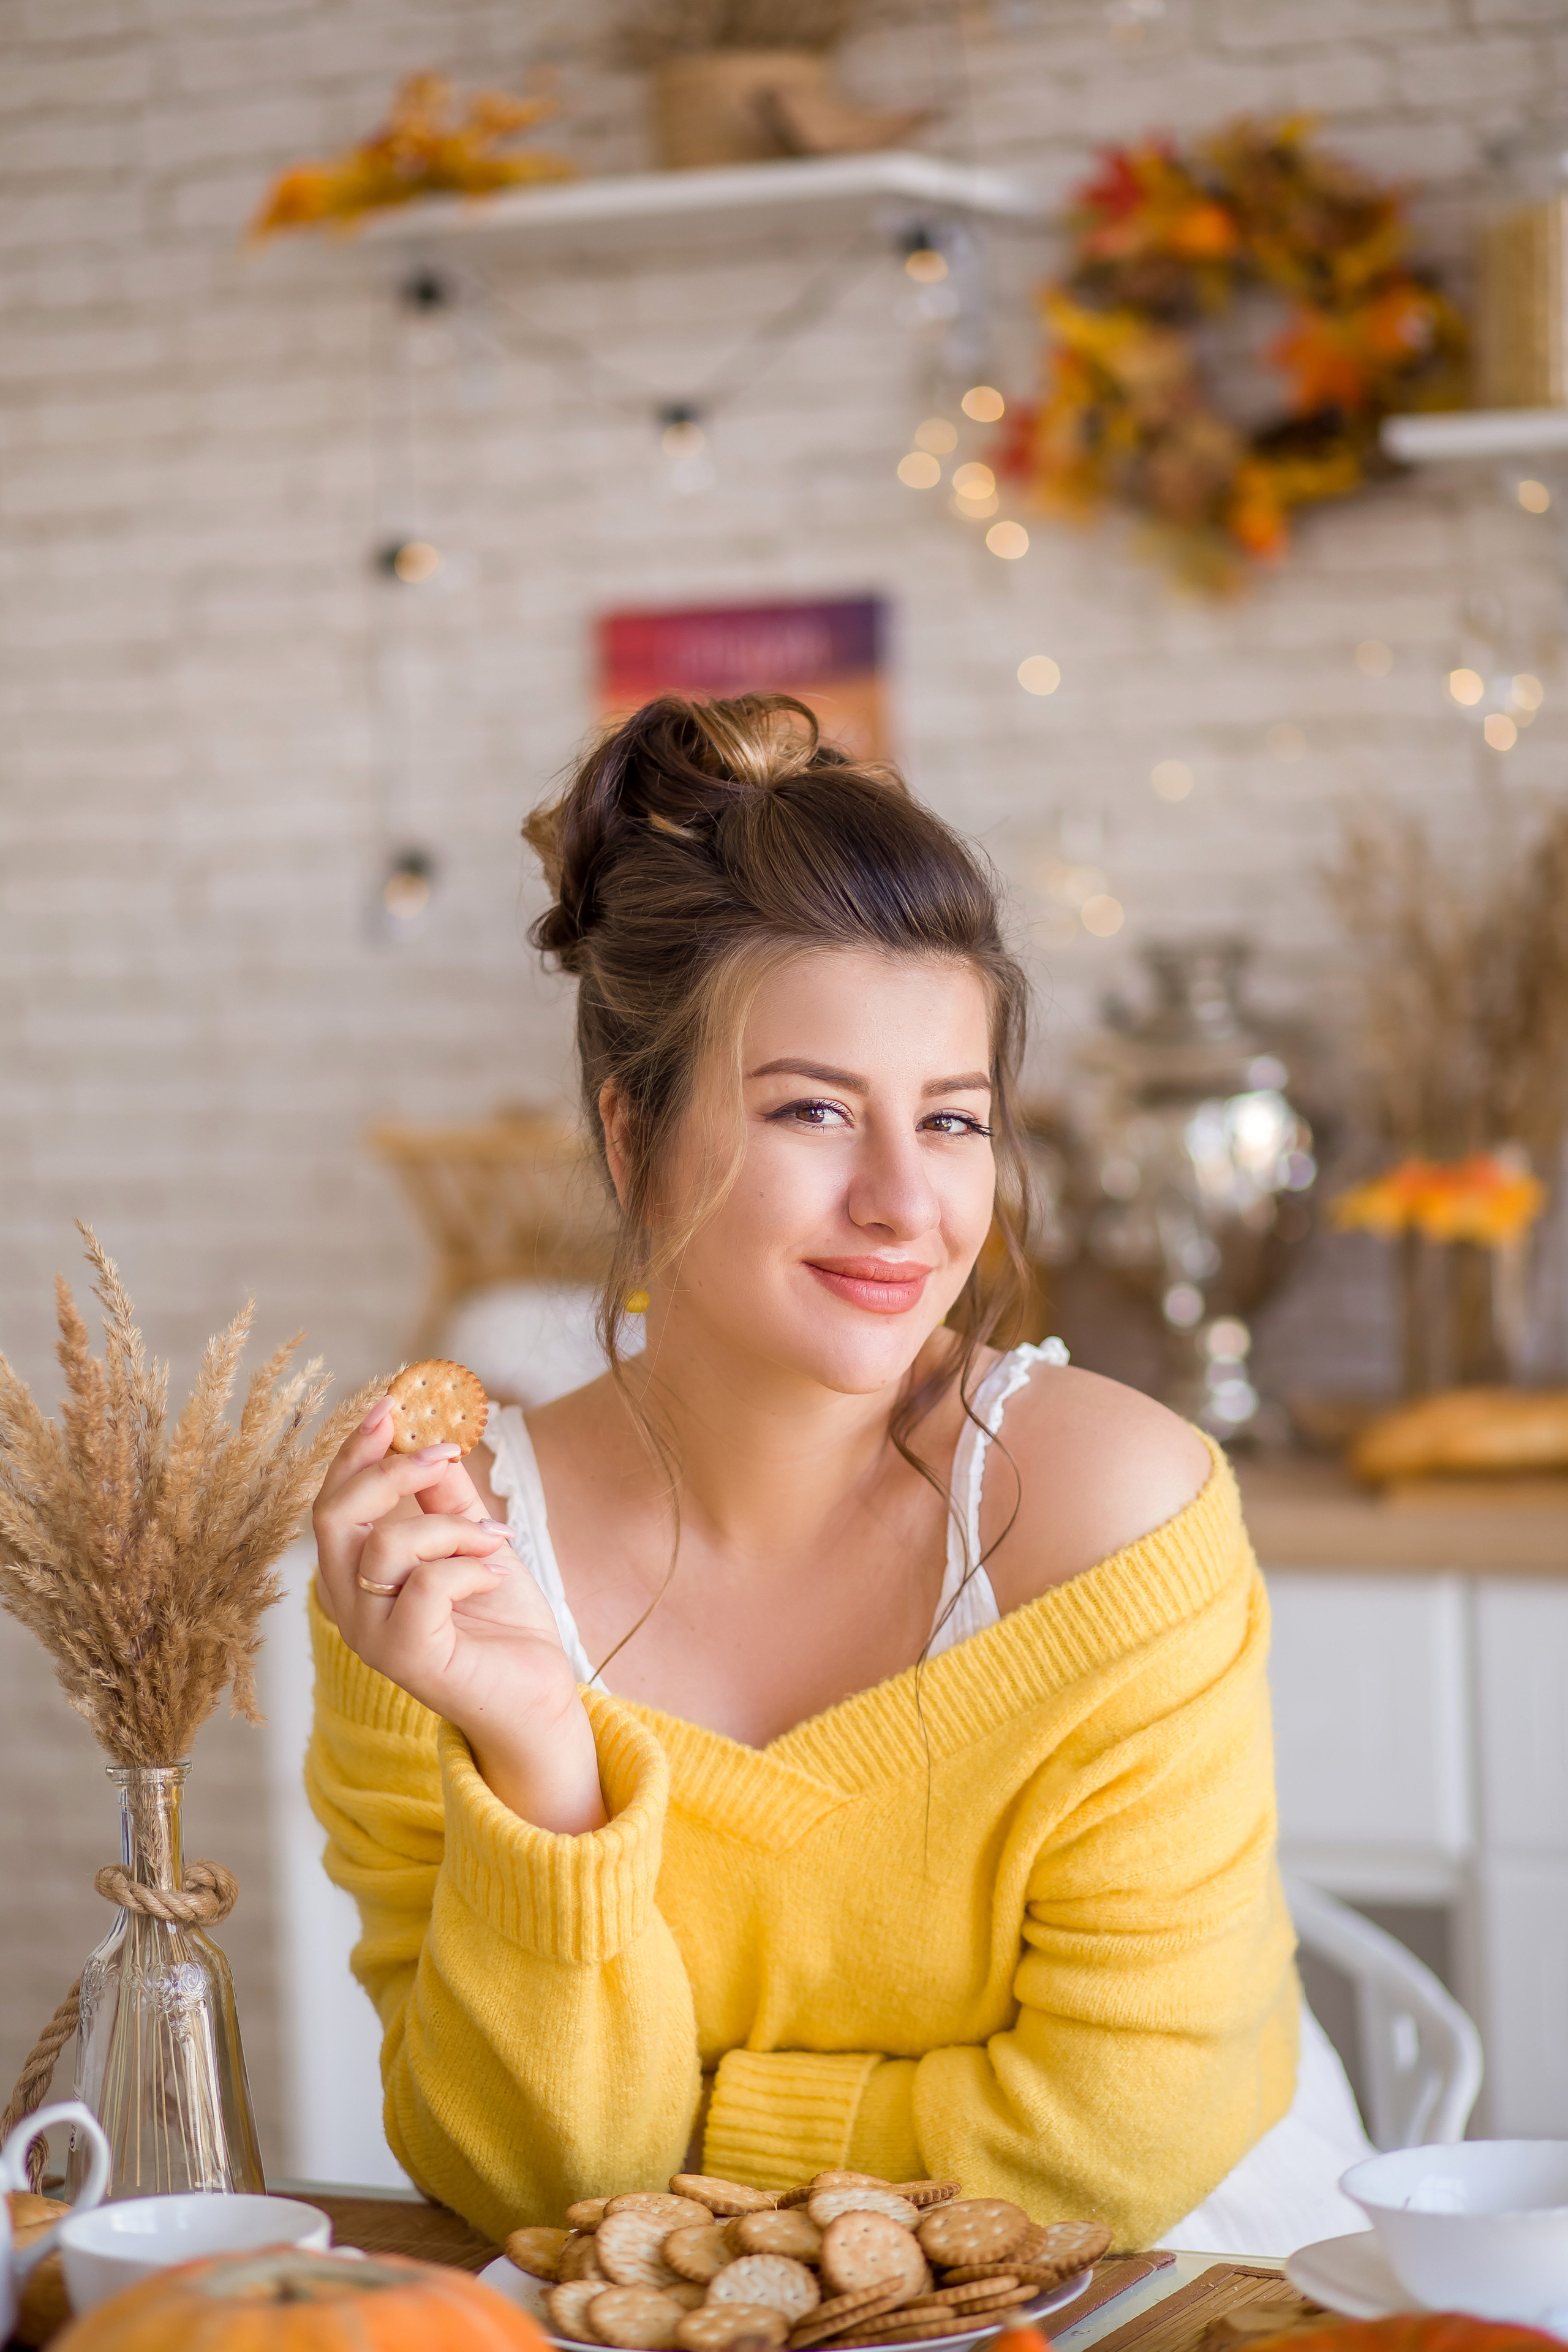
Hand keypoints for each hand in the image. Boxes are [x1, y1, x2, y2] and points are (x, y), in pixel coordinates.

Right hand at [313, 1399, 606, 1833]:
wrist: (536, 1695)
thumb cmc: (498, 1619)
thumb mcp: (471, 1539)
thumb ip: (444, 1496)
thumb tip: (429, 1440)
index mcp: (354, 1572)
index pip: (332, 1500)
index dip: (355, 1449)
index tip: (390, 1405)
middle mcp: (348, 1605)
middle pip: (335, 1515)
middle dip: (390, 1472)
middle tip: (445, 1456)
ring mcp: (371, 1636)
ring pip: (386, 1546)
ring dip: (452, 1527)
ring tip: (494, 1540)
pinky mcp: (406, 1658)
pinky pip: (426, 1585)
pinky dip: (470, 1567)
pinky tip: (496, 1573)